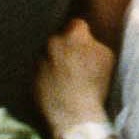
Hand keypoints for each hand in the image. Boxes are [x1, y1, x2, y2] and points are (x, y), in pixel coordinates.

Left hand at [36, 18, 115, 134]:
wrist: (75, 114)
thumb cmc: (95, 85)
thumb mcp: (107, 57)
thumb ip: (94, 43)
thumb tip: (87, 40)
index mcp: (72, 35)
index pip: (77, 24)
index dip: (82, 34)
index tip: (85, 44)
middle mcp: (52, 43)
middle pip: (59, 39)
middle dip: (66, 46)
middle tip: (76, 61)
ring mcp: (39, 60)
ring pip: (47, 54)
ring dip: (54, 61)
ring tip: (66, 78)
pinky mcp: (31, 77)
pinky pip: (40, 72)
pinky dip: (47, 76)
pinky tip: (57, 88)